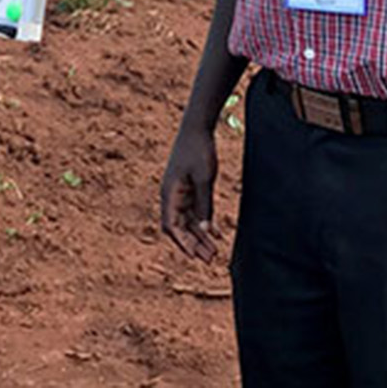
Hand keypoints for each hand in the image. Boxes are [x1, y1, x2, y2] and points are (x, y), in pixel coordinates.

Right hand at [159, 123, 221, 262]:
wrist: (196, 128)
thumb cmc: (198, 150)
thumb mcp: (203, 178)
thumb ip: (204, 206)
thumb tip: (204, 231)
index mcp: (170, 193)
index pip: (171, 226)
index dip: (182, 243)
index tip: (195, 256)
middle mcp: (171, 196)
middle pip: (179, 228)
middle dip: (193, 244)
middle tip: (210, 259)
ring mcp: (179, 192)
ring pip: (187, 222)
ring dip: (199, 236)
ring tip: (214, 251)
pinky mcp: (188, 188)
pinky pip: (194, 212)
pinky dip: (203, 224)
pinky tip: (216, 234)